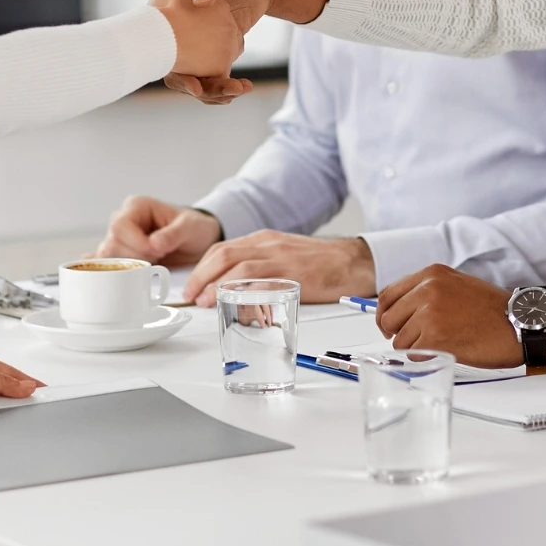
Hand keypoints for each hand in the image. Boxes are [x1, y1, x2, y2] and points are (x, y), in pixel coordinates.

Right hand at [96, 196, 221, 266]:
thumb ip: (174, 234)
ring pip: (107, 258)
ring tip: (153, 262)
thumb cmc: (193, 228)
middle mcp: (123, 221)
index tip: (157, 251)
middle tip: (159, 257)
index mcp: (136, 207)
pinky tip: (133, 274)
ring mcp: (120, 239)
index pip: (120, 225)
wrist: (198, 241)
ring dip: (130, 267)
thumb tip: (154, 243)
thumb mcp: (190, 227)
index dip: (135, 243)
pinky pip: (109, 267)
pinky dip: (119, 274)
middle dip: (135, 257)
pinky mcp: (121, 257)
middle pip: (111, 243)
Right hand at [164, 0, 269, 103]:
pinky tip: (242, 87)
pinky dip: (225, 84)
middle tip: (219, 95)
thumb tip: (201, 0)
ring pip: (199, 76)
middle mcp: (185, 30)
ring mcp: (202, 42)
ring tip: (237, 91)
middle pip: (180, 68)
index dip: (174, 69)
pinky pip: (216, 73)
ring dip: (214, 90)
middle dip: (197, 88)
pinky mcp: (220, 49)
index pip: (165, 43)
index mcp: (178, 10)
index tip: (193, 85)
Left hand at [181, 230, 374, 305]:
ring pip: (238, 268)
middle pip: (224, 255)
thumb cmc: (320, 261)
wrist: (352, 261)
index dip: (202, 268)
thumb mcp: (283, 253)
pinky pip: (264, 284)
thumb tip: (233, 285)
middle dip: (201, 276)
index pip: (222, 248)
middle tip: (192, 296)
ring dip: (217, 286)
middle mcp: (268, 245)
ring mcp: (281, 259)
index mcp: (264, 239)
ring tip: (207, 302)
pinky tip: (236, 306)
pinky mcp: (294, 276)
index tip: (193, 285)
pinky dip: (245, 295)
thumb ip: (260, 263)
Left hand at [376, 265, 520, 366]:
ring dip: (415, 347)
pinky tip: (446, 350)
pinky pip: (414, 354)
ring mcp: (430, 314)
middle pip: (388, 318)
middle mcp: (427, 290)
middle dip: (397, 333)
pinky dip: (426, 358)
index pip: (388, 294)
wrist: (521, 322)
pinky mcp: (436, 337)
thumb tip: (402, 310)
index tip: (390, 325)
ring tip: (441, 343)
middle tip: (415, 340)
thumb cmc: (495, 309)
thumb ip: (428, 292)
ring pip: (400, 340)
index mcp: (431, 274)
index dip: (386, 314)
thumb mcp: (457, 285)